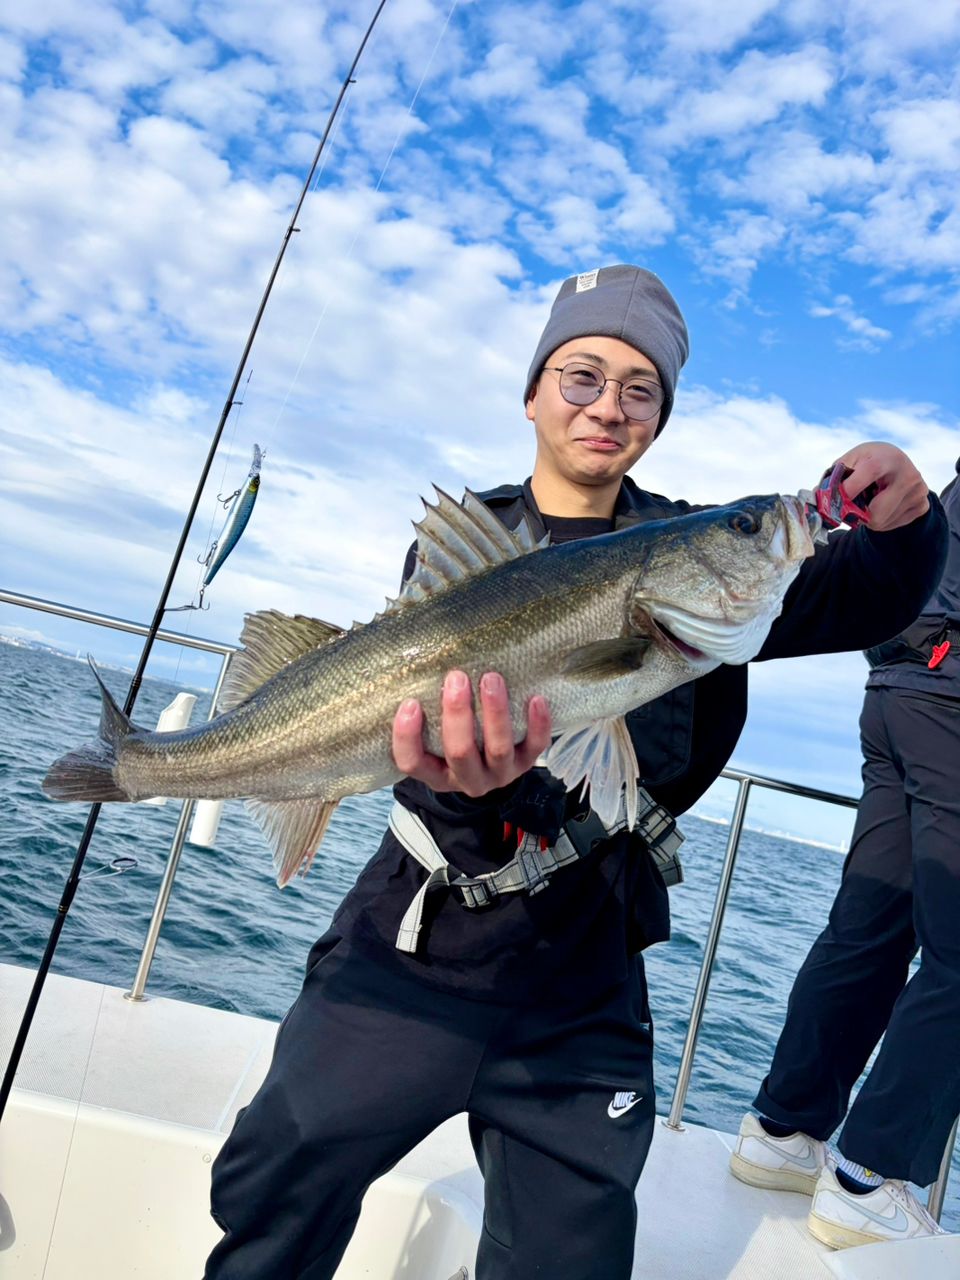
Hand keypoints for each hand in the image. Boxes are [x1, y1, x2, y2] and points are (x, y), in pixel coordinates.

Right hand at [391, 670, 551, 795]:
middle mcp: (467, 779)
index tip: (410, 703)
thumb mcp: (435, 734)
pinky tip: (536, 699)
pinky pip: (535, 747)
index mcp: (436, 774)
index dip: (408, 737)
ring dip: (495, 713)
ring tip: (491, 679)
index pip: (412, 763)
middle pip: (460, 753)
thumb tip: (421, 664)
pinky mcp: (526, 764)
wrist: (493, 764)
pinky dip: (537, 725)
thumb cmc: (454, 737)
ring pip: (498, 750)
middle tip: (456, 679)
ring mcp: (498, 774)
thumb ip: (427, 711)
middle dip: (458, 715)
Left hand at [837, 442, 929, 531]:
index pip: (868, 474)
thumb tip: (817, 500)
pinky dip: (881, 521)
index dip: (848, 491)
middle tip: (852, 505)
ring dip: (867, 518)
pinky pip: (892, 526)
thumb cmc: (868, 461)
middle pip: (876, 512)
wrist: (897, 462)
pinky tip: (882, 505)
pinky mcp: (922, 505)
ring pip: (881, 522)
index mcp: (887, 458)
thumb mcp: (851, 460)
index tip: (834, 501)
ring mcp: (918, 491)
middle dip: (857, 513)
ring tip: (870, 500)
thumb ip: (834, 477)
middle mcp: (907, 474)